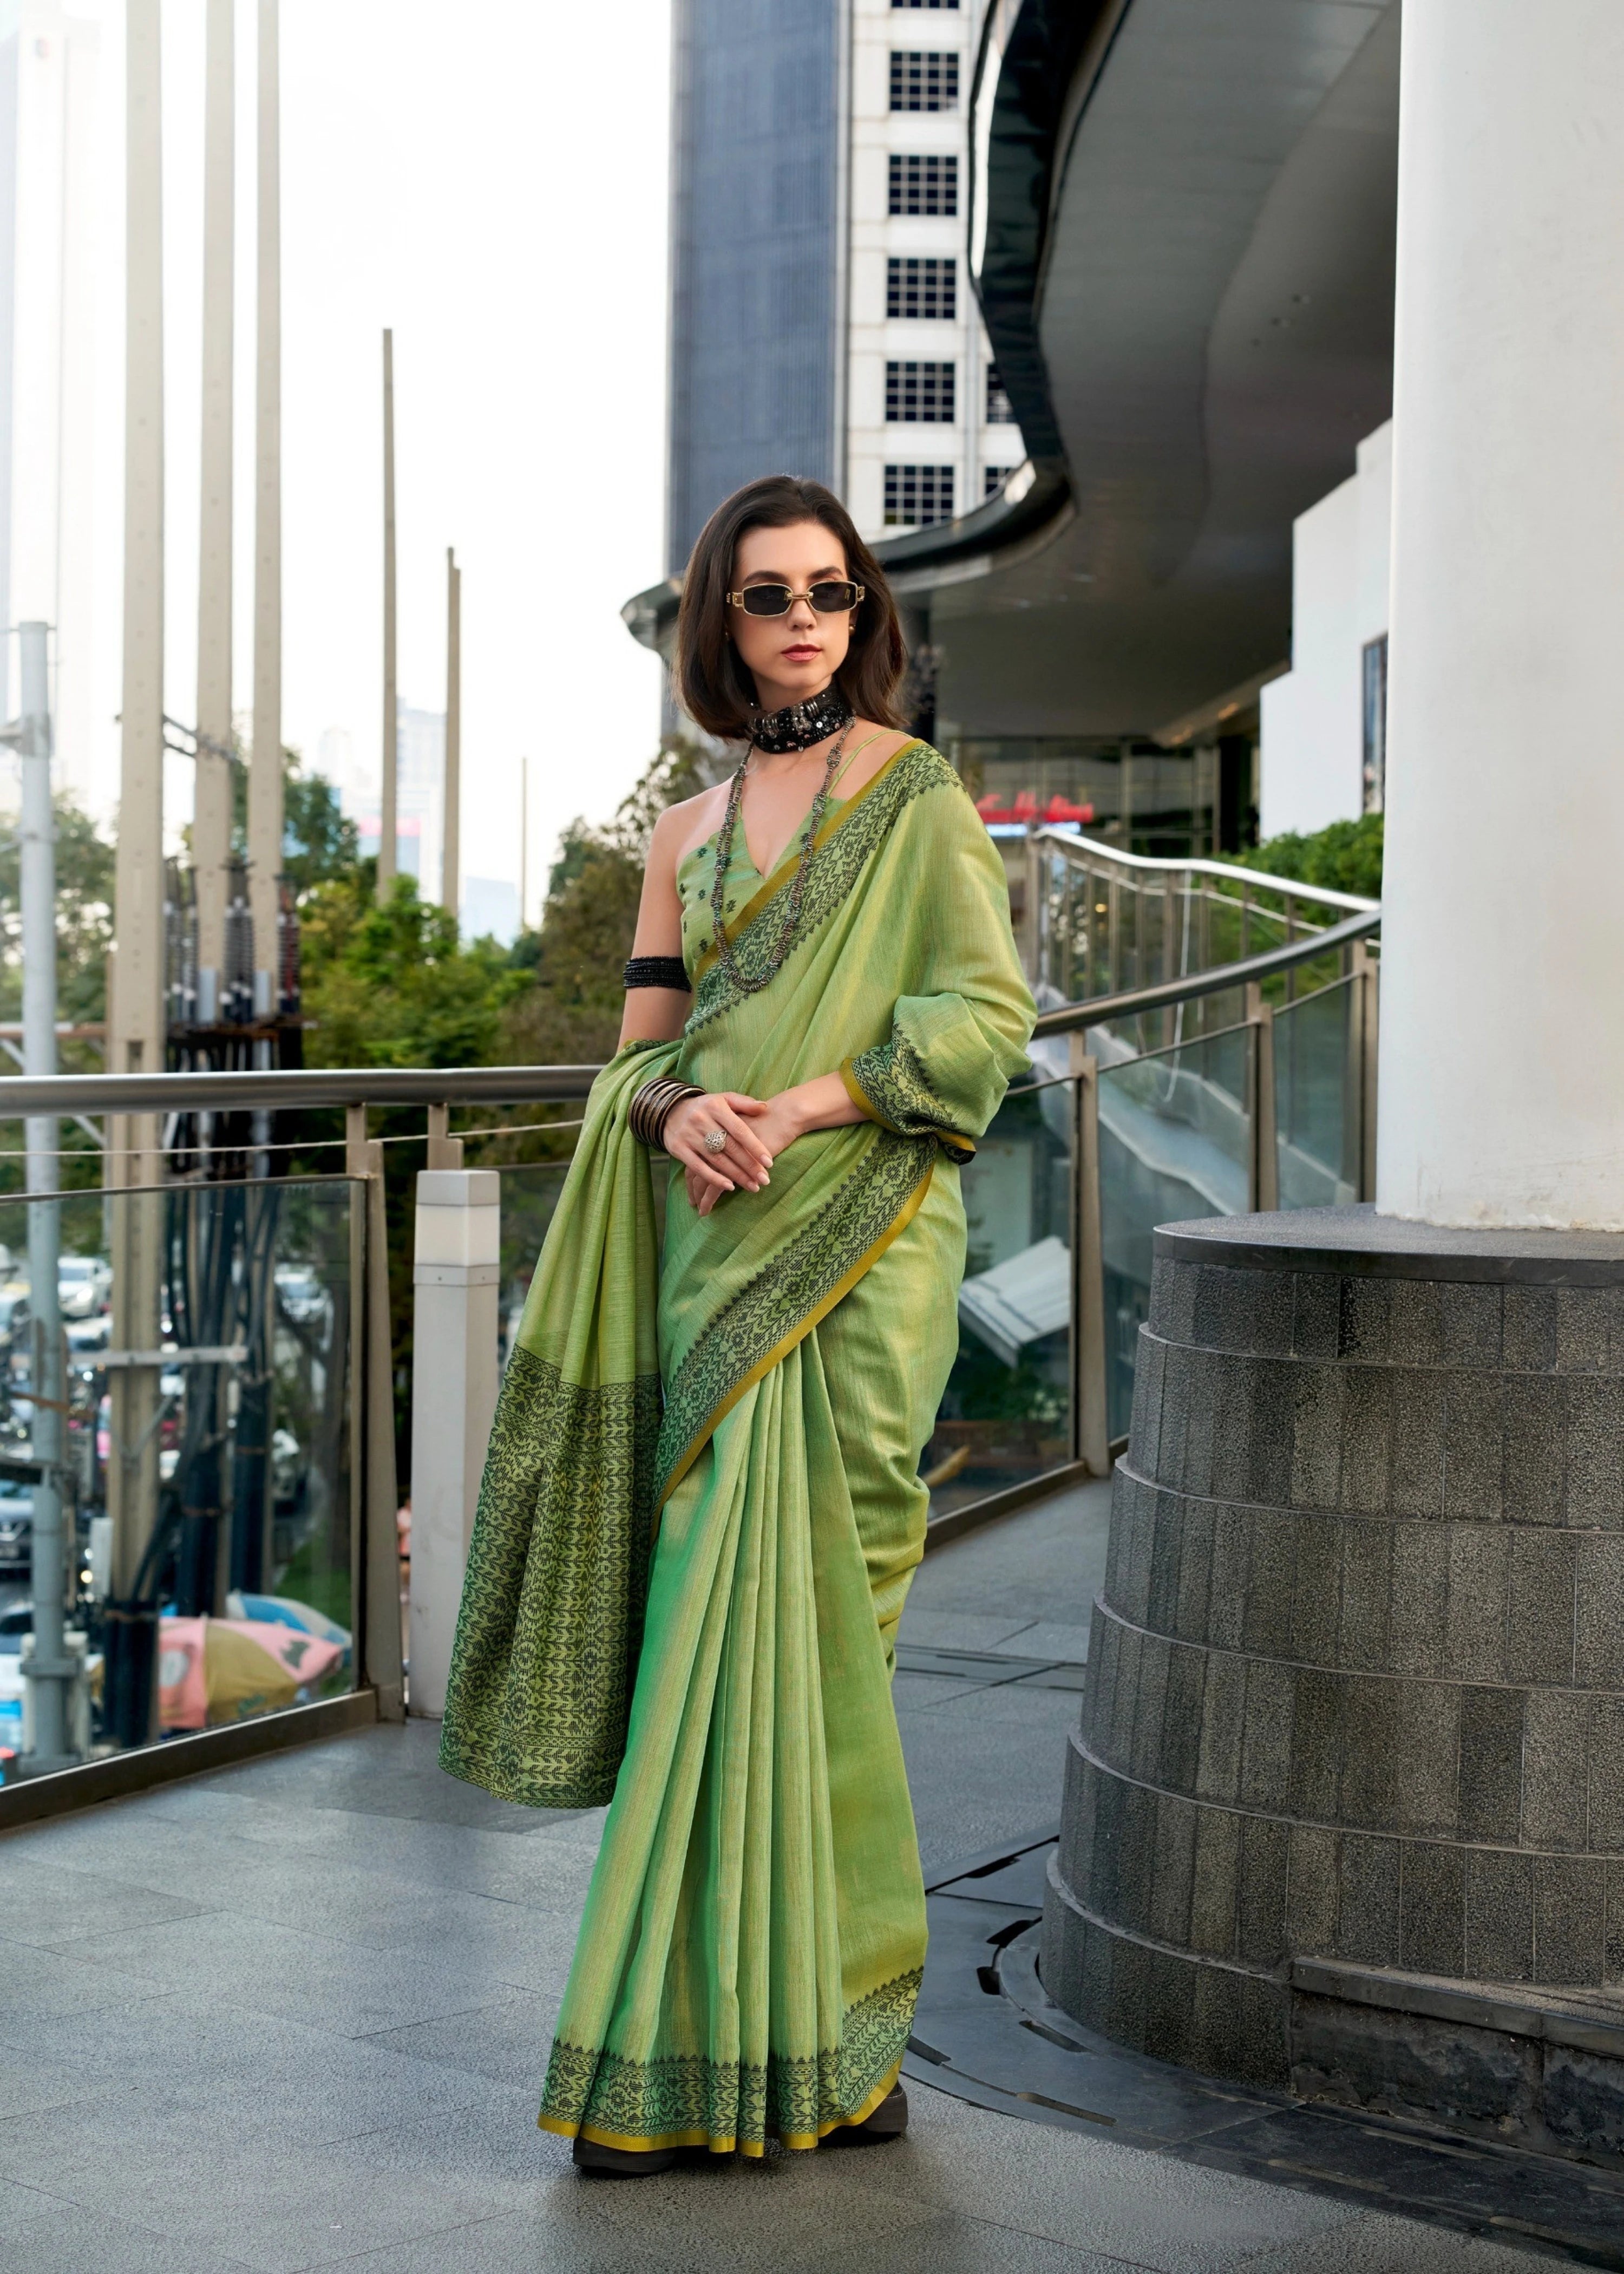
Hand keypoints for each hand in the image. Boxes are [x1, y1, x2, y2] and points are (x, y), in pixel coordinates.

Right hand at [666, 1091, 773, 1216]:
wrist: (670, 1111)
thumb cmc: (706, 1107)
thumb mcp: (724, 1099)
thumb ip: (744, 1103)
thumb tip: (764, 1107)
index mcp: (716, 1107)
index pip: (739, 1130)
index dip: (755, 1147)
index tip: (769, 1163)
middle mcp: (701, 1120)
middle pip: (730, 1147)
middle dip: (749, 1166)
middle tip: (764, 1180)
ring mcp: (688, 1135)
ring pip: (716, 1159)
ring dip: (736, 1175)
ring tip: (753, 1186)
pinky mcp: (678, 1149)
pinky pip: (698, 1167)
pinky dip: (714, 1178)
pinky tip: (729, 1187)